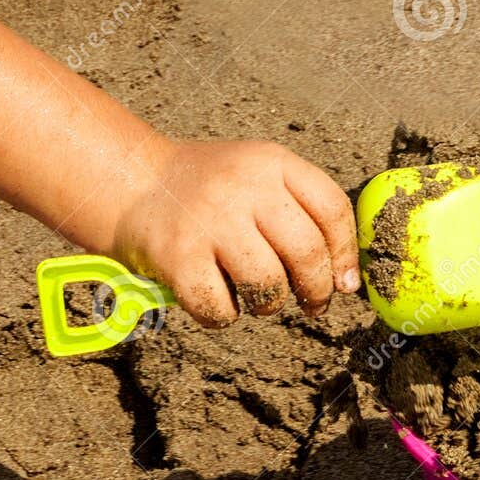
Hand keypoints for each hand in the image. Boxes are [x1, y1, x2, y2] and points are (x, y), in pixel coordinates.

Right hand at [109, 139, 359, 326]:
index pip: (332, 208)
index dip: (346, 253)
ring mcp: (210, 222)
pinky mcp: (179, 257)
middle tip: (312, 302)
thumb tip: (347, 281)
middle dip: (317, 290)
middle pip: (307, 252)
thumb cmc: (210, 191)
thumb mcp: (259, 178)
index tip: (345, 282)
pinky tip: (218, 301)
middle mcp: (243, 188)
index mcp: (271, 163)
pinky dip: (224, 316)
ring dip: (270, 305)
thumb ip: (303, 213)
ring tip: (259, 298)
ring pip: (269, 286)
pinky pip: (221, 309)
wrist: (132, 183)